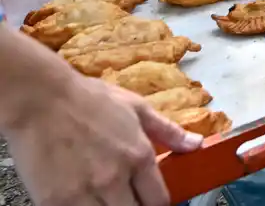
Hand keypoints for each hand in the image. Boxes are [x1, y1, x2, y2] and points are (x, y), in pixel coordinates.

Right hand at [5, 71, 201, 205]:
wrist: (40, 98)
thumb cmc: (87, 99)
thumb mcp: (137, 108)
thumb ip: (168, 131)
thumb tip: (195, 144)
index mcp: (138, 156)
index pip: (158, 200)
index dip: (157, 205)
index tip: (151, 200)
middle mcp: (114, 179)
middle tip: (127, 198)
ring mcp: (83, 193)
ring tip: (104, 198)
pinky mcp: (55, 201)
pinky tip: (81, 199)